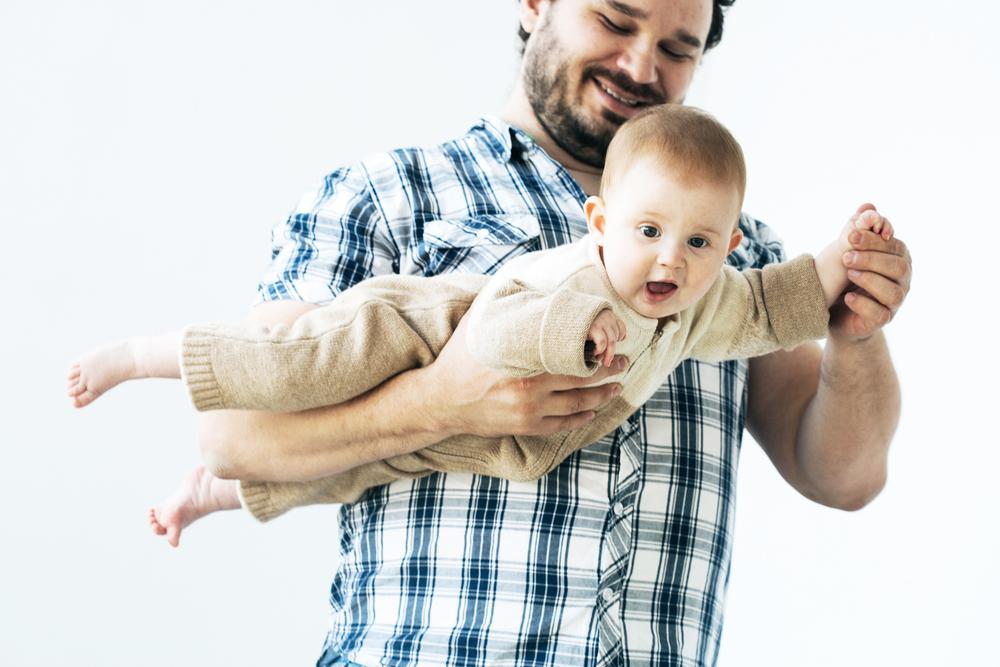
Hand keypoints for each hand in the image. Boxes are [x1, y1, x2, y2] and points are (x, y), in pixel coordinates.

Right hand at [425, 312, 626, 436]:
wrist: (441, 399)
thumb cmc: (461, 358)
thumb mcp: (480, 324)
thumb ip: (506, 306)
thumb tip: (526, 281)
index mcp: (525, 362)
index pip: (572, 356)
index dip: (596, 350)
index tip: (610, 342)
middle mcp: (531, 389)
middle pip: (582, 381)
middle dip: (608, 372)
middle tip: (624, 363)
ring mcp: (529, 411)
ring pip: (577, 406)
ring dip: (601, 396)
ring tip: (615, 387)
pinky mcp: (525, 427)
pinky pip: (562, 425)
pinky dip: (581, 419)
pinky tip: (592, 411)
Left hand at [831, 203, 911, 341]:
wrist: (838, 312)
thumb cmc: (848, 277)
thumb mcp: (850, 252)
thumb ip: (859, 230)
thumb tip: (867, 206)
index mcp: (897, 258)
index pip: (893, 246)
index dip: (874, 241)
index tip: (850, 236)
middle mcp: (902, 280)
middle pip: (897, 267)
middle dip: (872, 259)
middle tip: (846, 257)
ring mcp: (894, 301)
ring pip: (893, 291)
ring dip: (870, 280)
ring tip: (849, 273)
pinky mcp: (882, 320)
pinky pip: (879, 313)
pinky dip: (864, 304)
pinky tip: (849, 297)